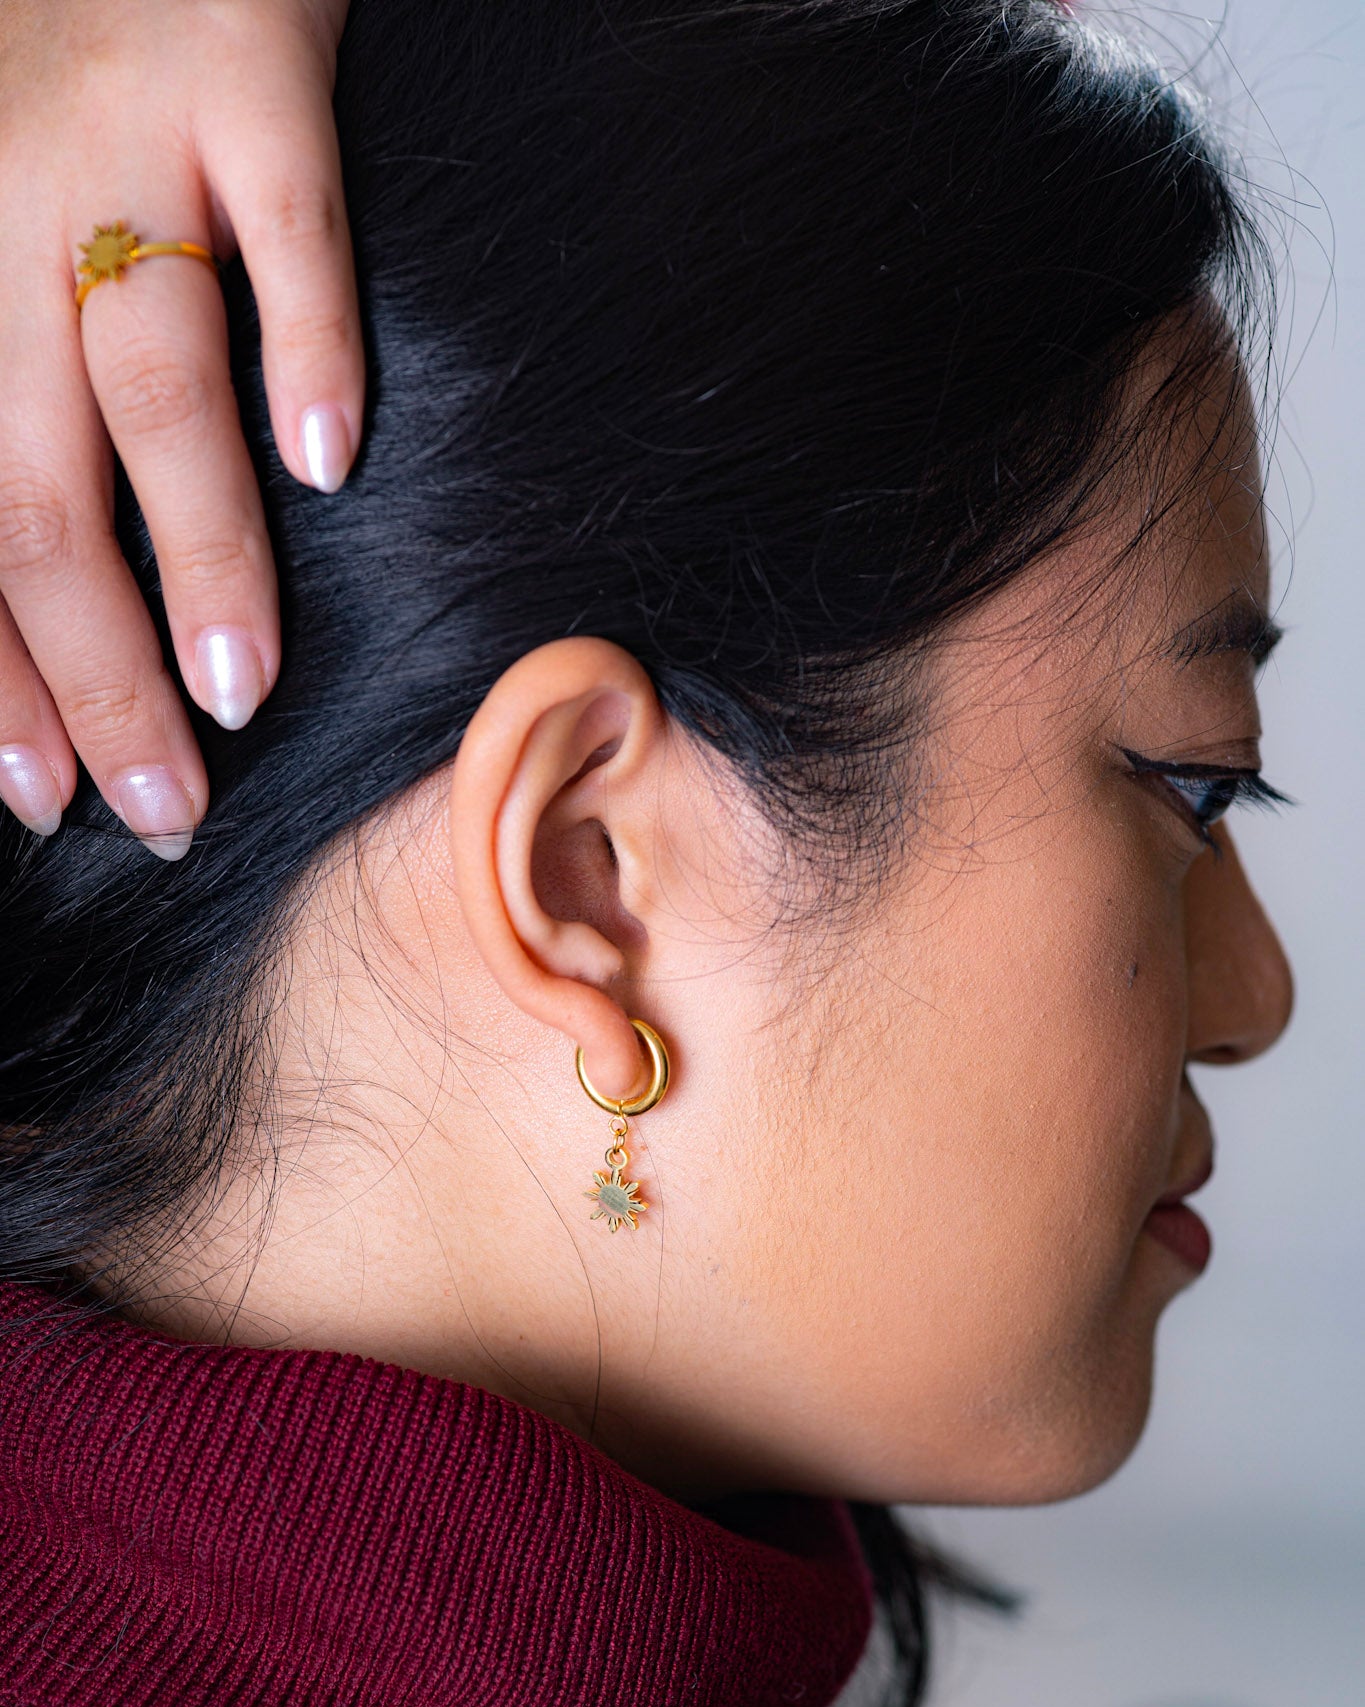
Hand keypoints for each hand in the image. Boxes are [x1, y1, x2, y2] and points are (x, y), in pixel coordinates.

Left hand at [0, 0, 358, 856]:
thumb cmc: (60, 107)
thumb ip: (21, 431)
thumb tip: (48, 617)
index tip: (43, 801)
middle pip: (29, 489)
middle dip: (92, 670)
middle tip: (163, 801)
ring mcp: (121, 148)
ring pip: (147, 385)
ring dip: (198, 554)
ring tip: (239, 693)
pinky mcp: (247, 78)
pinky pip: (285, 231)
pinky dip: (313, 350)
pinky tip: (335, 468)